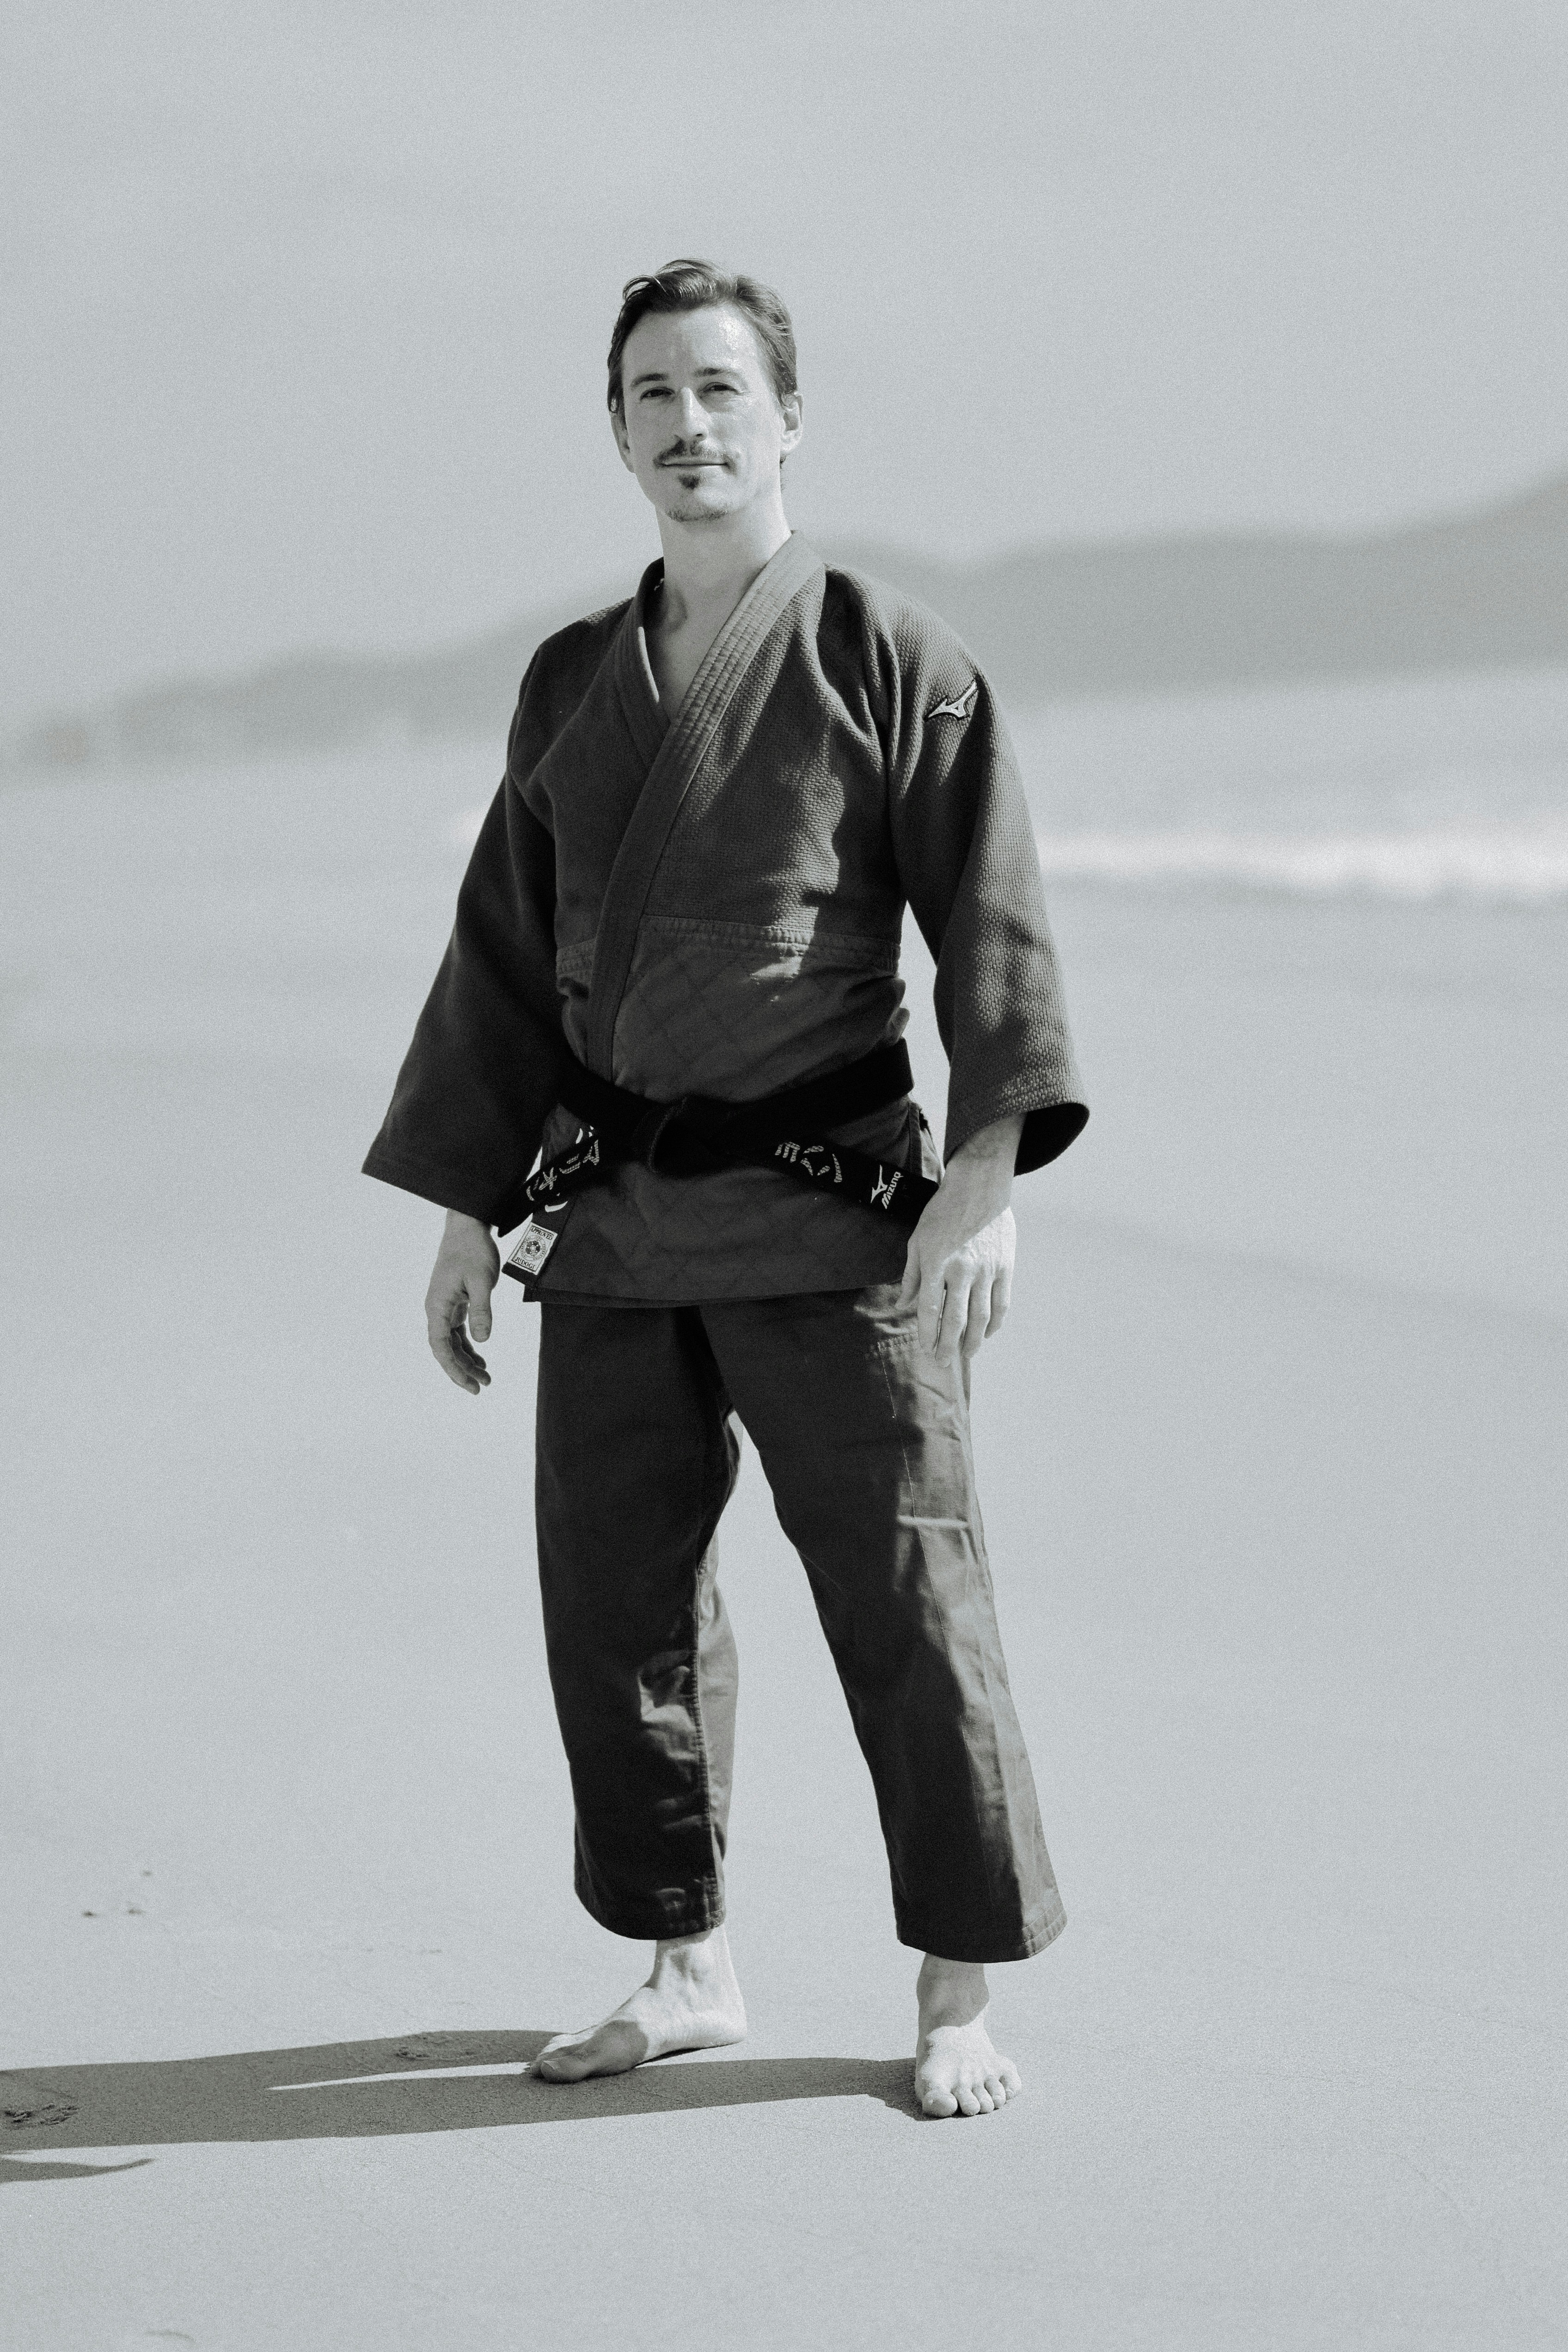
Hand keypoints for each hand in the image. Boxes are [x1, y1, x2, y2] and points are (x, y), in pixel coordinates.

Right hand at [425, 1209, 499, 1393]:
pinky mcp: (453, 1302)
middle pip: (445, 1349)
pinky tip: (480, 1357)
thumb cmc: (473, 1250)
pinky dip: (468, 1345)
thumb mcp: (482, 1281)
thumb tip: (483, 1341)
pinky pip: (457, 1331)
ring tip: (485, 1377)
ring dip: (466, 1360)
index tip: (469, 1384)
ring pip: (451, 1342)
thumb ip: (482, 1311)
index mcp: (438, 1306)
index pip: (441, 1347)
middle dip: (462, 1370)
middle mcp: (437, 1310)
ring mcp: (444, 1306)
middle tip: (481, 1387)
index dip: (454, 1368)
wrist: (467, 1226)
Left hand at [895, 1115, 1022, 1365]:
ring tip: (966, 1354)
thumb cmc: (942, 1213)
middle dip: (948, 1346)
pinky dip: (995, 1323)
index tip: (925, 1350)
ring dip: (974, 1341)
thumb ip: (911, 1276)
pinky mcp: (1005, 1266)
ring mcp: (987, 1269)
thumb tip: (902, 1305)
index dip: (927, 1334)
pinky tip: (988, 1333)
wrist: (978, 1186)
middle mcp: (962, 1269)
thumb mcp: (917, 1241)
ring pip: (982, 1317)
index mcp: (936, 1263)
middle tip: (943, 1363)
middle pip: (956, 1319)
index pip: (930, 1309)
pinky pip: (1001, 1303)